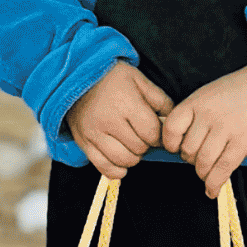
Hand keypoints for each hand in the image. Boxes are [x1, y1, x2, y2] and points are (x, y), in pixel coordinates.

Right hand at [65, 62, 172, 178]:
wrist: (74, 76)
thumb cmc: (109, 77)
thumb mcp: (138, 79)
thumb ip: (159, 99)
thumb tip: (172, 120)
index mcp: (125, 103)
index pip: (152, 133)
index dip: (159, 135)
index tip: (155, 130)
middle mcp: (109, 121)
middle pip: (139, 148)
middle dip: (146, 144)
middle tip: (142, 135)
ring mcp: (94, 134)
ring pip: (123, 160)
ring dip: (133, 157)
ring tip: (131, 145)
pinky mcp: (83, 142)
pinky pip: (103, 167)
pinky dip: (116, 170)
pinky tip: (121, 161)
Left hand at [160, 44, 246, 196]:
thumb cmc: (245, 87)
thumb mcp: (212, 93)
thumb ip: (196, 113)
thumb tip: (183, 138)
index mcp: (197, 101)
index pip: (170, 128)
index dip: (170, 143)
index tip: (175, 148)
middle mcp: (208, 116)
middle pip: (187, 149)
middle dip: (191, 159)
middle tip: (199, 159)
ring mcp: (225, 129)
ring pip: (203, 163)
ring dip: (203, 173)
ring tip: (207, 173)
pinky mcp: (242, 142)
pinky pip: (222, 169)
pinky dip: (214, 183)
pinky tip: (212, 189)